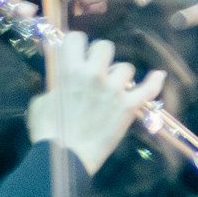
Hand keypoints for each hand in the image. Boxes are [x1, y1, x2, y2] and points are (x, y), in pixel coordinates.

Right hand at [25, 28, 164, 178]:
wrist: (63, 158)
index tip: (77, 52)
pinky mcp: (129, 106)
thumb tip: (59, 78)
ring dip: (119, 76)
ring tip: (111, 88)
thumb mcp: (40, 102)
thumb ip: (52, 84)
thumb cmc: (47, 132)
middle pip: (105, 46)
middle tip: (95, 69)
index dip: (76, 44)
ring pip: (125, 67)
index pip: (77, 38)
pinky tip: (158, 75)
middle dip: (99, 56)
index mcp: (69, 72)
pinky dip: (154, 81)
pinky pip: (149, 87)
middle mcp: (94, 75)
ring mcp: (114, 90)